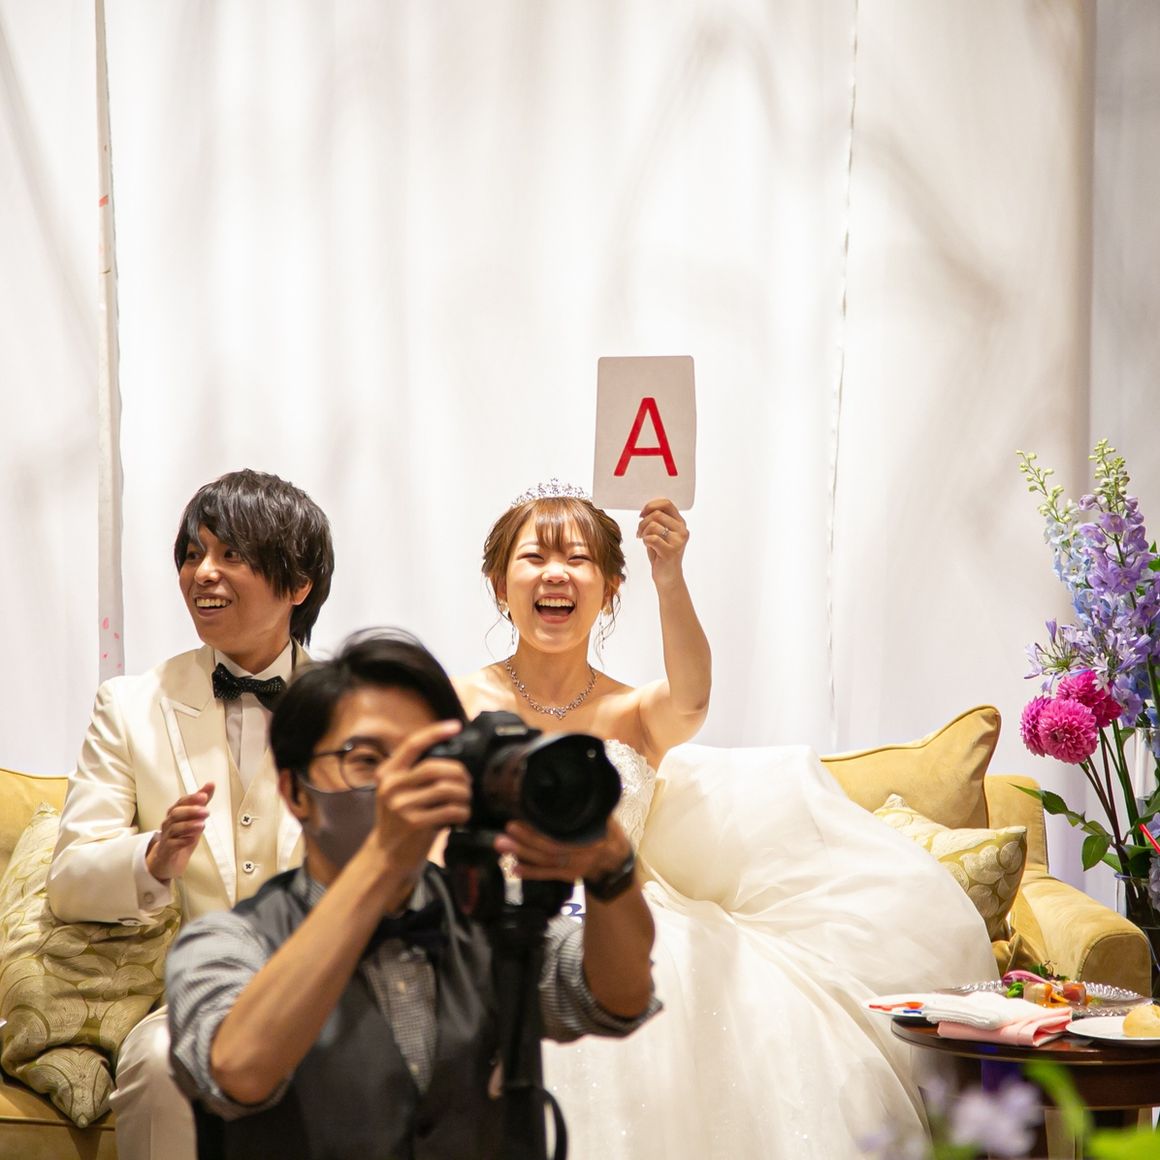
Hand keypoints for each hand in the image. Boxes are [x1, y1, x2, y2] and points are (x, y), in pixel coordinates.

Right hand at [146, 782, 214, 881]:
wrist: (167, 861)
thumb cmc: (181, 836)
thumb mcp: (194, 817)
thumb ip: (202, 802)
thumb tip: (210, 785)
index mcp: (175, 813)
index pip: (181, 802)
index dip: (192, 798)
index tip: (204, 796)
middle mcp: (169, 823)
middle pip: (176, 813)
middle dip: (191, 811)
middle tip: (206, 811)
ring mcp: (167, 837)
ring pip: (174, 828)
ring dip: (188, 825)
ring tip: (202, 824)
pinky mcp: (167, 850)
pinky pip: (172, 845)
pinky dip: (182, 841)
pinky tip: (192, 839)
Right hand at [370, 720, 471, 873]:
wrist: (385, 856)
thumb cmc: (399, 820)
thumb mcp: (398, 791)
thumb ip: (414, 773)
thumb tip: (452, 755)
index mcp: (387, 773)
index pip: (412, 744)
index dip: (435, 732)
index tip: (456, 726)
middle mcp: (391, 786)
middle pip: (435, 767)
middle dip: (459, 773)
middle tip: (467, 782)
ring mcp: (401, 805)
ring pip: (446, 788)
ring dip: (464, 794)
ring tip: (466, 800)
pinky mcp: (414, 824)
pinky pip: (450, 810)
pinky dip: (462, 811)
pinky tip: (462, 815)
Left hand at [494, 817, 631, 884]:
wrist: (617, 863)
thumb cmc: (610, 835)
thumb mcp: (606, 818)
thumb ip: (590, 808)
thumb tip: (576, 788)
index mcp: (591, 838)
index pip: (562, 836)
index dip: (541, 830)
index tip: (522, 819)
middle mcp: (582, 855)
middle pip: (550, 849)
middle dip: (526, 840)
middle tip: (507, 830)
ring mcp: (574, 867)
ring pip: (546, 862)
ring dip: (523, 854)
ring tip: (503, 845)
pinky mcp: (567, 876)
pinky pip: (547, 875)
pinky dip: (530, 872)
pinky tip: (514, 867)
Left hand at [636, 497, 688, 586]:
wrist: (667, 576)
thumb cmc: (661, 553)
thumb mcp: (661, 533)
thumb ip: (658, 520)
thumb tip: (646, 509)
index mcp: (681, 523)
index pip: (666, 503)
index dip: (651, 505)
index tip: (642, 514)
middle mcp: (682, 531)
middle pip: (657, 514)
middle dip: (643, 522)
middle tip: (640, 532)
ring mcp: (678, 541)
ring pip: (653, 525)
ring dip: (643, 532)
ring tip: (644, 539)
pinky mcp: (671, 552)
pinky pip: (651, 538)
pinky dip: (645, 541)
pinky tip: (647, 546)